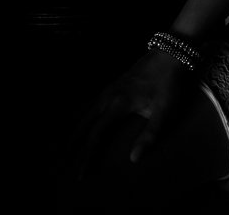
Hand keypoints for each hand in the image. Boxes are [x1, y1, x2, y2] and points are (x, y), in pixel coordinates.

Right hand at [64, 48, 192, 180]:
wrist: (169, 54)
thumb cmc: (168, 84)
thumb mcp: (164, 111)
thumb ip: (149, 135)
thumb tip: (134, 158)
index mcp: (118, 104)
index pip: (96, 135)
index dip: (87, 155)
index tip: (79, 173)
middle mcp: (108, 96)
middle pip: (83, 123)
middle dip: (71, 144)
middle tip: (59, 163)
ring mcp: (109, 89)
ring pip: (84, 112)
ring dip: (73, 130)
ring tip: (63, 147)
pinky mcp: (112, 85)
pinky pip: (89, 104)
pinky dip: (80, 116)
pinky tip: (77, 122)